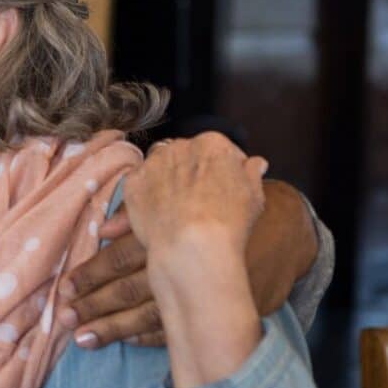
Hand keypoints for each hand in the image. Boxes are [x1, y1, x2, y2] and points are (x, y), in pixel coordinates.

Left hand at [67, 167, 307, 346]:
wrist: (281, 229)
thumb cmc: (220, 208)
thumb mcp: (184, 201)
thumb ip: (140, 215)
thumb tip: (104, 230)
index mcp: (168, 235)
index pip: (120, 259)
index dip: (90, 275)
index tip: (66, 289)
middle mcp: (180, 264)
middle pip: (128, 290)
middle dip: (94, 307)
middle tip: (65, 320)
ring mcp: (201, 291)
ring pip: (149, 314)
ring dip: (114, 328)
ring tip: (84, 340)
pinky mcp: (221, 308)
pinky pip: (180, 328)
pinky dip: (151, 336)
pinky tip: (128, 341)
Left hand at [122, 132, 265, 257]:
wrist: (192, 244)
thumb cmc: (229, 221)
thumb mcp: (254, 196)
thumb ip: (251, 173)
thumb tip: (255, 163)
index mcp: (212, 143)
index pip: (217, 150)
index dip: (221, 170)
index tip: (223, 187)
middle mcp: (179, 146)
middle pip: (186, 155)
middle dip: (192, 171)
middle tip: (199, 199)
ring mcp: (152, 162)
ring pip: (160, 166)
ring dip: (167, 179)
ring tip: (178, 207)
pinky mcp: (132, 182)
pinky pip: (140, 183)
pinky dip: (147, 194)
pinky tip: (160, 212)